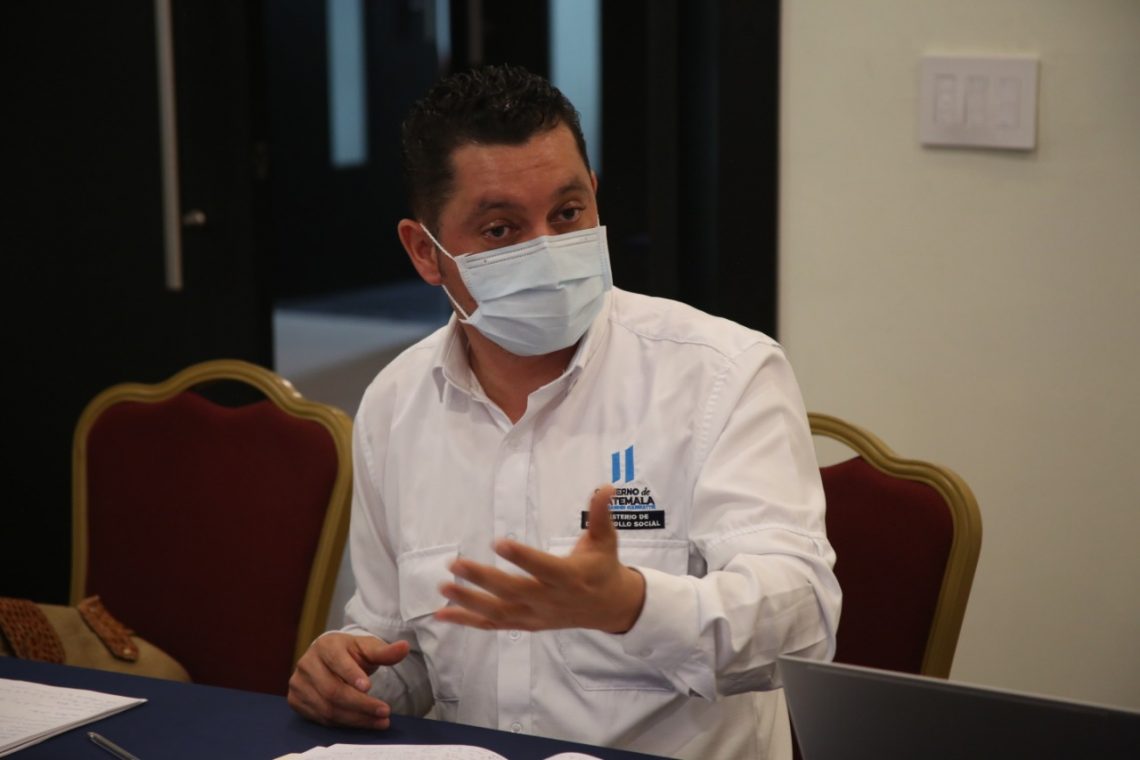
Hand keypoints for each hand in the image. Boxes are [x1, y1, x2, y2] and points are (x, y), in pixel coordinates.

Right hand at [287, 632, 408, 728]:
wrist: (330, 659)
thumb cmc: (351, 652)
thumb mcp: (368, 648)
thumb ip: (385, 651)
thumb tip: (404, 647)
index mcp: (325, 645)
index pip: (337, 661)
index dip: (351, 675)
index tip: (369, 687)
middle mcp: (307, 663)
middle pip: (332, 690)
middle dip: (361, 704)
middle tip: (384, 711)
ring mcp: (298, 683)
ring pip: (327, 708)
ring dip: (355, 718)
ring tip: (379, 721)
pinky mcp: (296, 700)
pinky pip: (320, 718)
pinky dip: (343, 724)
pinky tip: (362, 722)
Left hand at [435, 484, 645, 633]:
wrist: (610, 608)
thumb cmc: (603, 567)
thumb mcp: (605, 539)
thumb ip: (601, 513)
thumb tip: (606, 486)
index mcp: (568, 577)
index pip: (542, 567)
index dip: (521, 557)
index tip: (497, 542)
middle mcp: (549, 600)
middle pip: (512, 591)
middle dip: (483, 579)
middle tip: (455, 564)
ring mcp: (535, 615)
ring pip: (499, 612)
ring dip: (469, 601)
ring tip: (443, 587)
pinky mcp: (526, 624)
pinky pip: (494, 625)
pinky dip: (468, 621)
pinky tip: (442, 614)